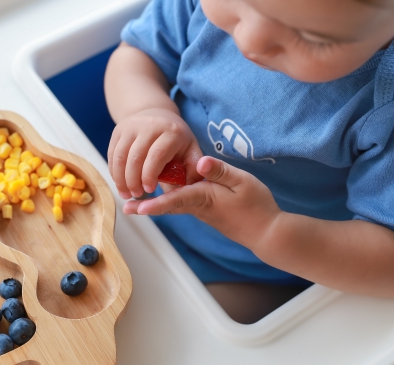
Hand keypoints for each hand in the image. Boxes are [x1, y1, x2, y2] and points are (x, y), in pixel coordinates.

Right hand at [108, 108, 202, 198]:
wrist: (158, 115)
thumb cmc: (177, 140)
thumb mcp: (191, 151)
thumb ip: (193, 170)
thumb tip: (189, 189)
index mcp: (171, 131)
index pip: (157, 154)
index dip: (150, 175)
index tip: (150, 191)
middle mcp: (150, 125)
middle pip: (135, 157)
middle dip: (133, 181)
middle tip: (136, 195)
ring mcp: (131, 126)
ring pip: (120, 156)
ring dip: (121, 179)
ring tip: (126, 194)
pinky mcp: (118, 130)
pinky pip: (112, 154)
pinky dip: (114, 172)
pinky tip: (120, 183)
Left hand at [123, 156, 281, 249]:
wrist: (266, 232)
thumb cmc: (256, 206)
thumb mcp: (242, 182)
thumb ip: (220, 171)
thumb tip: (199, 162)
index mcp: (204, 197)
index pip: (175, 200)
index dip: (155, 203)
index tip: (138, 207)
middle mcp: (198, 206)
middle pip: (168, 206)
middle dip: (147, 207)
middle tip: (127, 208)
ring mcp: (202, 211)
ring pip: (174, 206)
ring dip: (155, 205)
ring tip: (136, 204)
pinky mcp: (206, 211)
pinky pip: (183, 205)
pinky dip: (169, 202)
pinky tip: (163, 194)